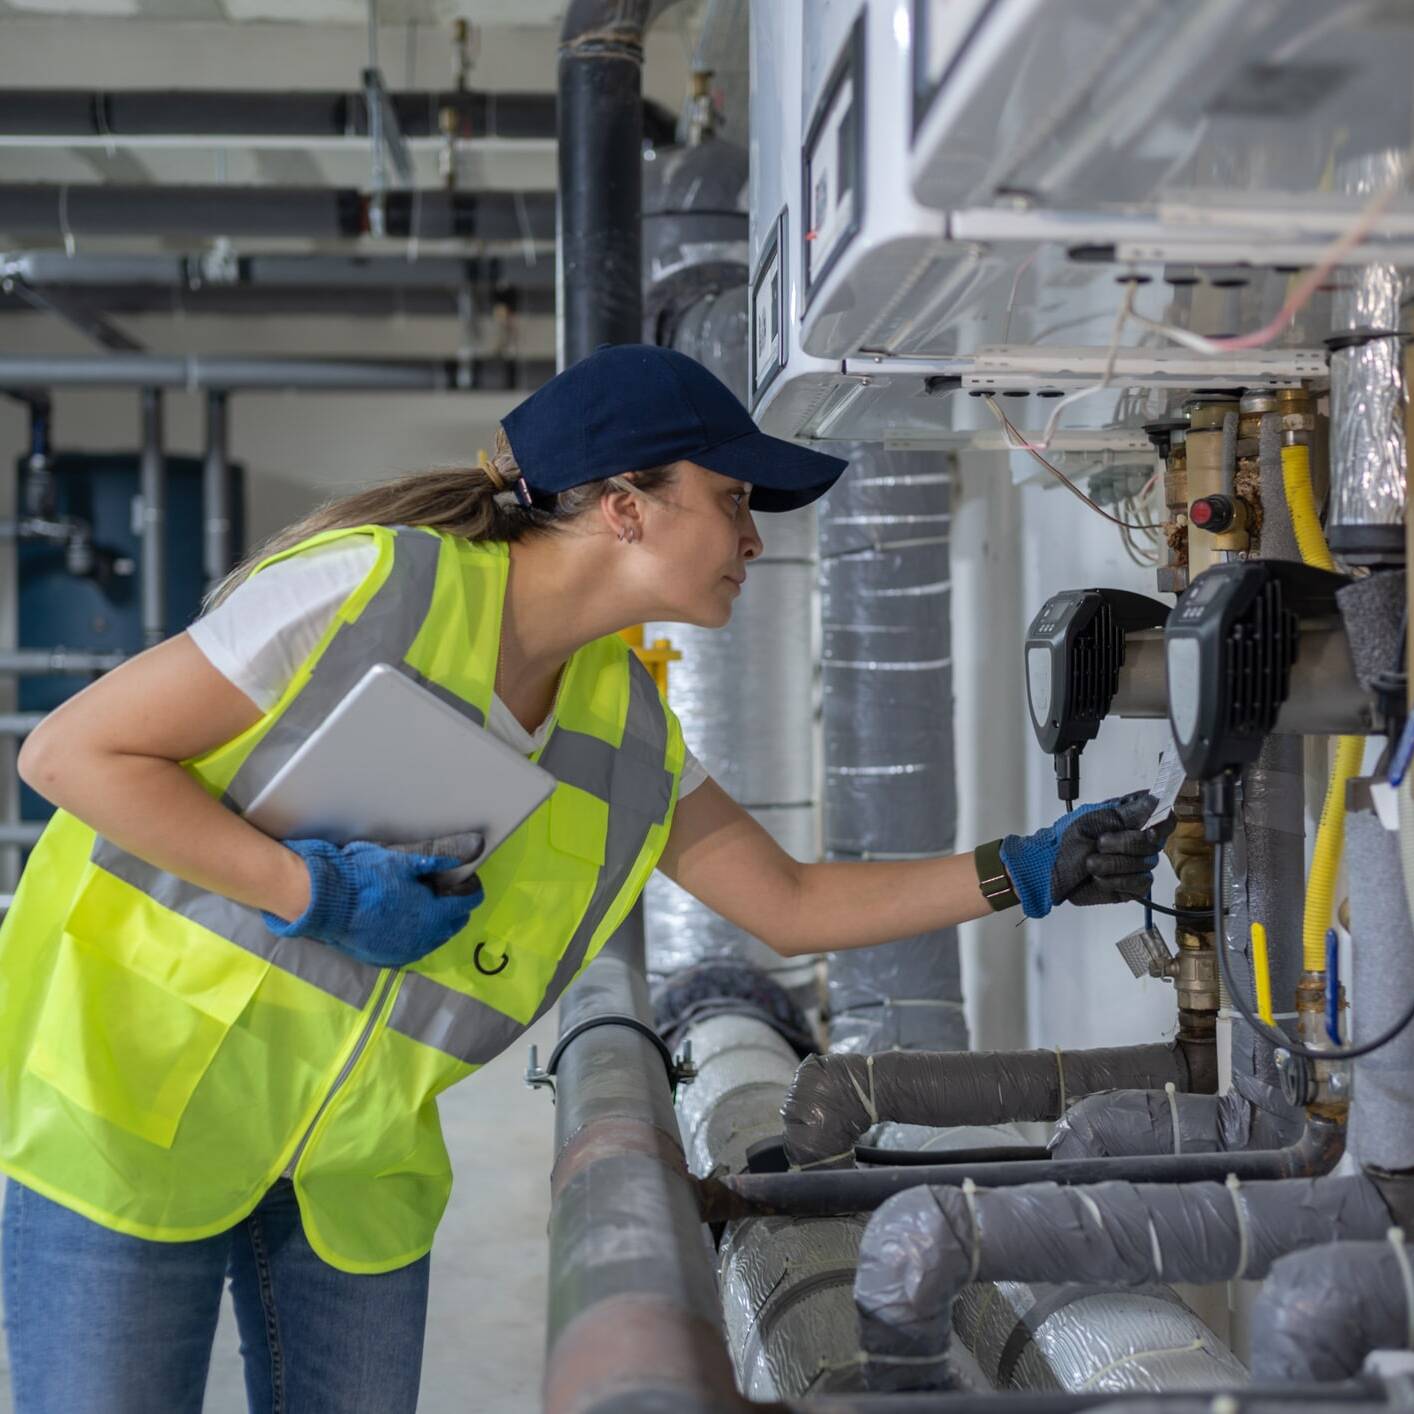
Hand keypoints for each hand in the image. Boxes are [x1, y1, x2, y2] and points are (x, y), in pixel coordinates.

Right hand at [262, 836, 483, 966]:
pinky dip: (416, 935)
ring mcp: (406, 950)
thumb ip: (436, 860)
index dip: (471, 889)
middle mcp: (425, 937)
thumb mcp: (403, 862)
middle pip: (454, 923)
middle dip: (455, 906)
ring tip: (424, 905)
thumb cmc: (366, 878)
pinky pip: (413, 947)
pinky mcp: (387, 957)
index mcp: (434, 913)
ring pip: (435, 938)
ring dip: (437, 923)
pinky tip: (405, 922)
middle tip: (444, 889)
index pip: (467, 903)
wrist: (327, 903)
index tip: (466, 880)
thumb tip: (463, 856)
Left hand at [1000, 791, 1173, 918]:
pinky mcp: (1133, 887)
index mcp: (1131, 822)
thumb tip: (1155, 799)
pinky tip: (1099, 878)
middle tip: (1099, 843)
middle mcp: (1138, 843)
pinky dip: (1116, 881)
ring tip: (1091, 863)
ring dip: (1113, 864)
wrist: (1049, 869)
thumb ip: (1127, 813)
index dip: (1160, 824)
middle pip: (1154, 843)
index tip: (1147, 829)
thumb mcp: (1093, 820)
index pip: (1163, 820)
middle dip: (1124, 844)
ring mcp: (1137, 866)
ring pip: (1145, 864)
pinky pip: (1139, 884)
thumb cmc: (1067, 841)